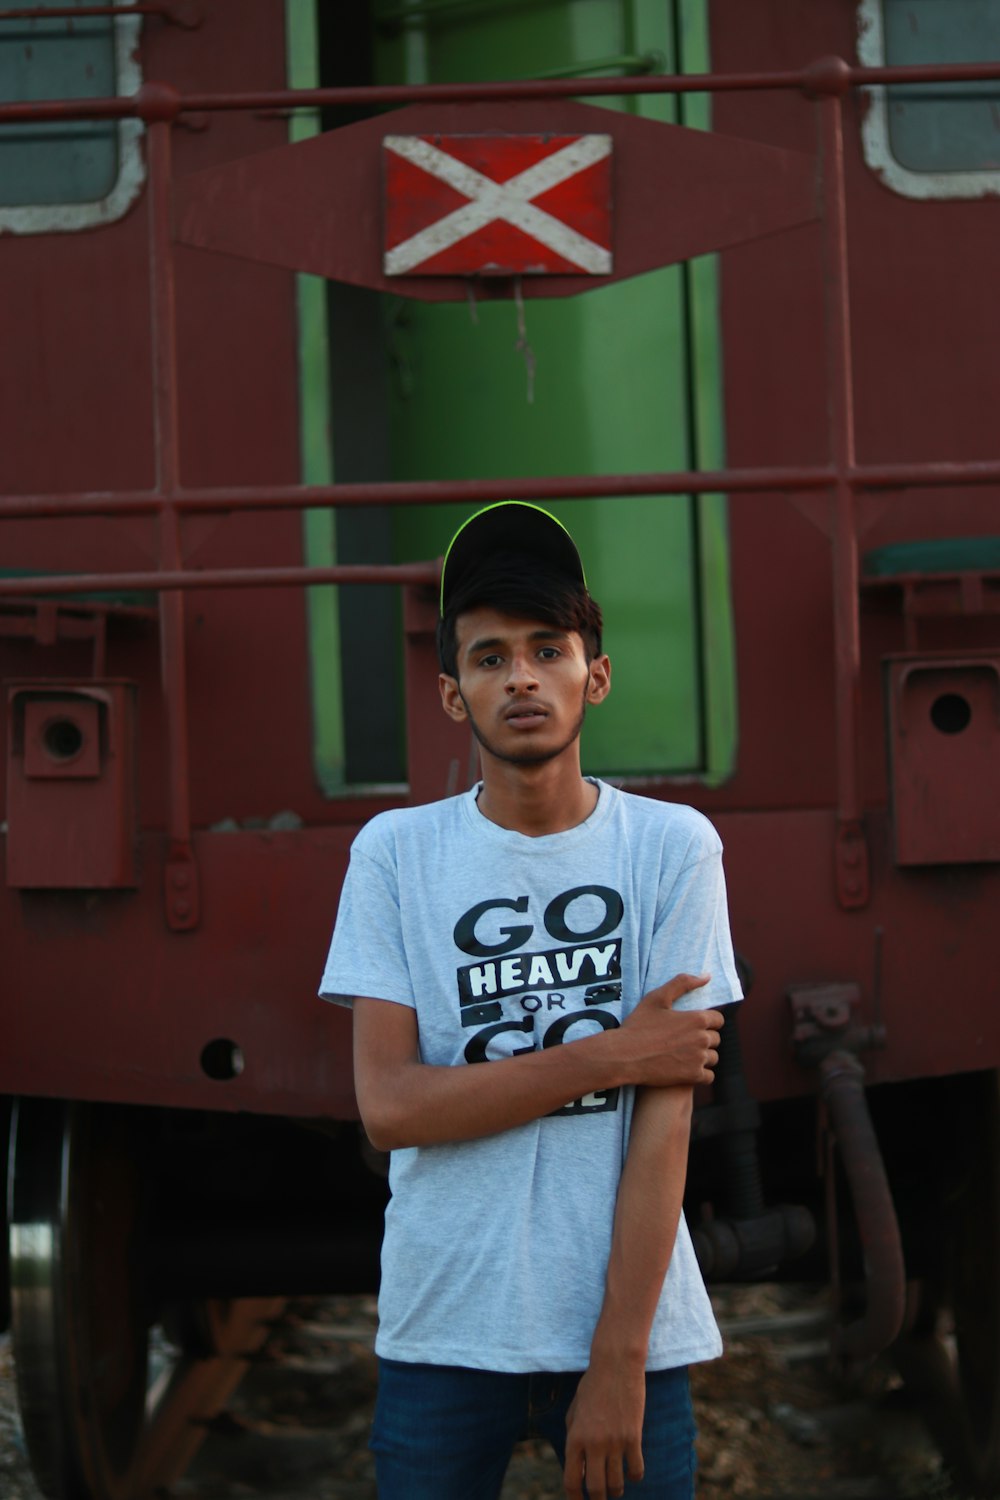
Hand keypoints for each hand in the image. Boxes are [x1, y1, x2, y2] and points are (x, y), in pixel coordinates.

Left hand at [564, 1359, 644, 1499]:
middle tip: (600, 1499)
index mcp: (575, 1437)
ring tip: (616, 1489)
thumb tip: (578, 1468)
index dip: (574, 1498)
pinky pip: (636, 1470)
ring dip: (616, 1491)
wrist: (615, 1364)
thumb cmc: (592, 1386)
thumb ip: (573, 1439)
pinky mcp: (634, 1437)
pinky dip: (634, 1477)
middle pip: (595, 1489)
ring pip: (616, 1484)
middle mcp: (593, 1444)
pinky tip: (632, 1473)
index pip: (572, 1481)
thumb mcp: (574, 1411)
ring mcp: (615, 1442)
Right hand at [618, 973, 723, 1087]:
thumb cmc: (638, 1026)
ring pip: (712, 1058)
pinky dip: (701, 1074)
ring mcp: (698, 1059)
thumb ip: (683, 983)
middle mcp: (702, 1039)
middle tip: (684, 1041)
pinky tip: (686, 1069)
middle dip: (703, 1039)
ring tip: (684, 1055)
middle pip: (715, 1039)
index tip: (692, 1026)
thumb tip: (707, 976)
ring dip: (703, 1057)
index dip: (706, 1022)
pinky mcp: (693, 1076)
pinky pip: (708, 1077)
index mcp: (697, 1019)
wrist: (623, 1057)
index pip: (718, 1019)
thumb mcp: (656, 998)